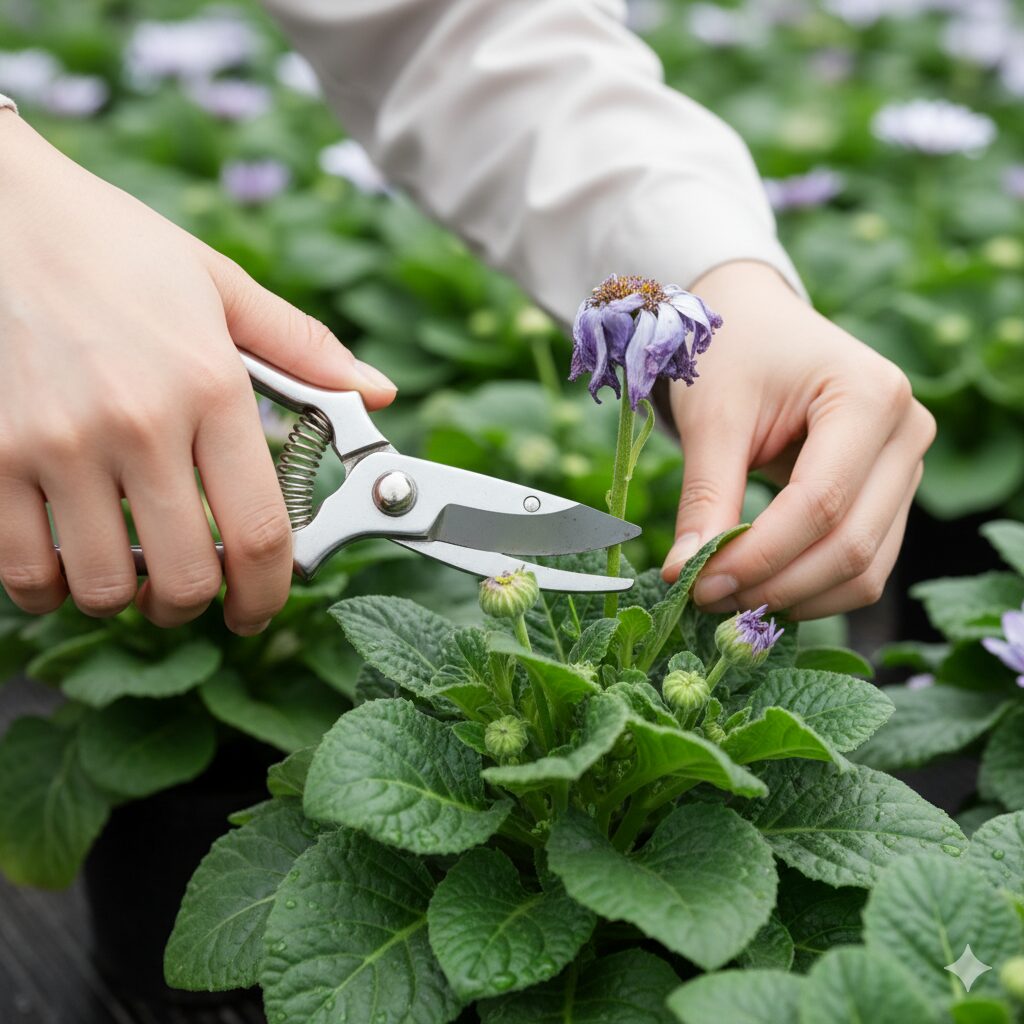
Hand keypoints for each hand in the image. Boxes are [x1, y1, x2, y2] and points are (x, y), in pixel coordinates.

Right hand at [0, 114, 395, 633]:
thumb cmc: (116, 248)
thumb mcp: (222, 286)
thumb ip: (306, 351)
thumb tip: (379, 393)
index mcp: (211, 386)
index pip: (260, 532)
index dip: (268, 595)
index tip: (258, 609)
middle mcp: (138, 423)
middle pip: (185, 578)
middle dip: (197, 606)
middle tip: (193, 592)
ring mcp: (56, 444)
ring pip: (100, 588)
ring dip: (123, 600)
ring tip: (128, 572)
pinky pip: (19, 567)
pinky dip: (46, 586)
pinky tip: (62, 562)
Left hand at [661, 260, 934, 619]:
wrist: (756, 322)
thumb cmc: (732, 352)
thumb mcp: (713, 416)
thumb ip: (705, 496)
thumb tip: (687, 574)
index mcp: (870, 395)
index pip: (819, 502)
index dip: (759, 555)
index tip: (698, 582)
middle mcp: (908, 432)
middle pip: (851, 544)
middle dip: (774, 584)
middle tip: (705, 599)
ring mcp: (907, 467)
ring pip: (866, 569)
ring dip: (795, 597)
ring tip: (726, 596)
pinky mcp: (892, 495)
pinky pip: (864, 565)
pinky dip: (812, 588)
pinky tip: (759, 586)